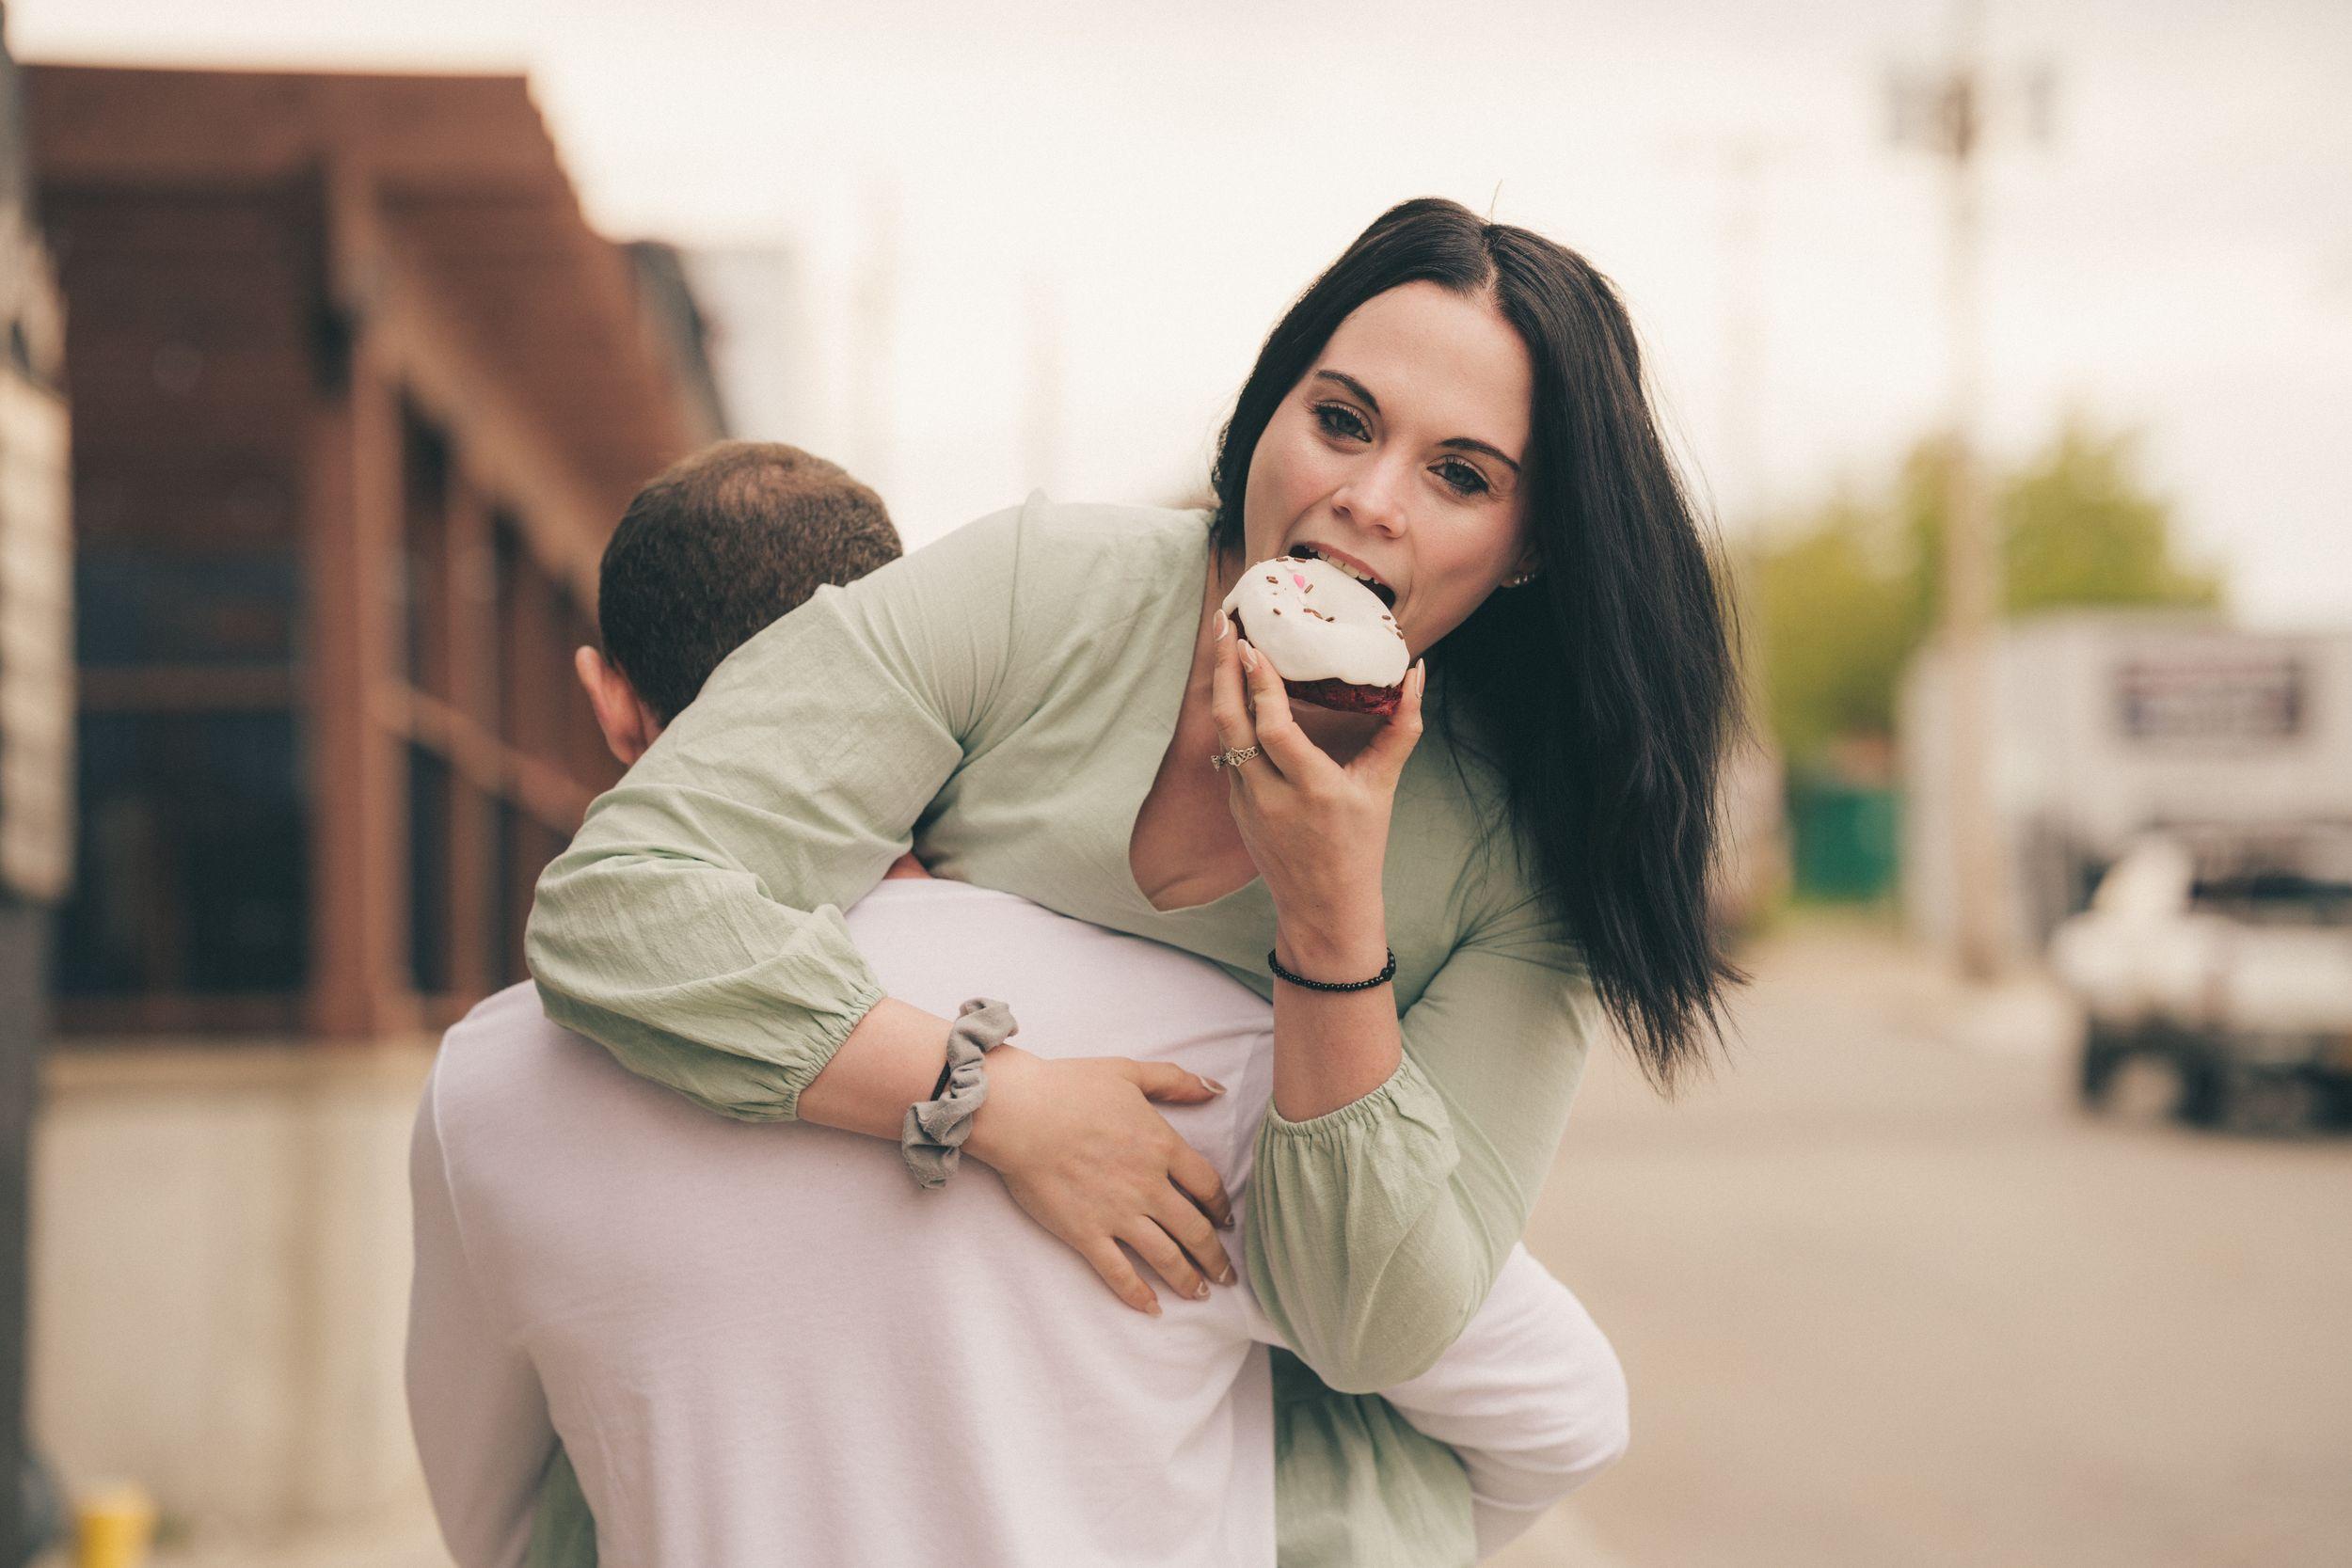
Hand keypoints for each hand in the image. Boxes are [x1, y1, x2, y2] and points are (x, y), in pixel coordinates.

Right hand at [965, 1046, 1237, 1314]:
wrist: (1021, 1114)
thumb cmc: (1071, 1087)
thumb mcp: (1131, 1072)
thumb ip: (1175, 1081)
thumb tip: (1214, 1088)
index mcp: (1162, 1147)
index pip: (1207, 1186)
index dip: (1221, 1207)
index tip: (1226, 1222)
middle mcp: (1149, 1186)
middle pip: (1195, 1230)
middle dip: (1215, 1257)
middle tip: (1227, 1275)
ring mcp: (1118, 1214)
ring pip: (1166, 1257)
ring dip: (1188, 1280)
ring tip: (1201, 1294)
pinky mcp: (1086, 1234)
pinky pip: (1119, 1272)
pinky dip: (1138, 1294)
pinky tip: (1152, 1308)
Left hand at [1210, 614, 1424, 962]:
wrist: (1323, 905)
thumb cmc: (1360, 844)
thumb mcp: (1383, 787)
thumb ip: (1402, 728)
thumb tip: (1416, 673)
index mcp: (1313, 789)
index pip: (1273, 728)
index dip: (1259, 685)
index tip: (1252, 645)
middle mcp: (1271, 795)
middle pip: (1232, 723)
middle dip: (1224, 669)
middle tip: (1225, 625)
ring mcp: (1246, 803)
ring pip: (1222, 736)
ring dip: (1220, 688)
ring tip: (1225, 644)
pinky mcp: (1235, 806)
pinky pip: (1227, 753)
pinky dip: (1228, 716)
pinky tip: (1232, 687)